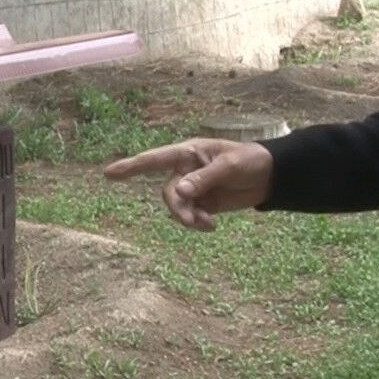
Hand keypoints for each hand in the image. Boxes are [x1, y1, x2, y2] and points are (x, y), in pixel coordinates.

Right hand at [102, 138, 273, 230]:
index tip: (108, 174)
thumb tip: (179, 192)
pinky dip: (198, 223)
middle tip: (195, 220)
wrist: (270, 176)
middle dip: (178, 209)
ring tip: (208, 224)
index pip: (154, 159)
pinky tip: (212, 226)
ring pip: (177, 207)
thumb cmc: (250, 160)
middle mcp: (185, 170)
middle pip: (168, 193)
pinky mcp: (202, 203)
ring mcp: (193, 187)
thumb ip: (203, 178)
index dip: (131, 166)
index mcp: (188, 152)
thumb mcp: (230, 166)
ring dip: (189, 218)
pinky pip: (190, 216)